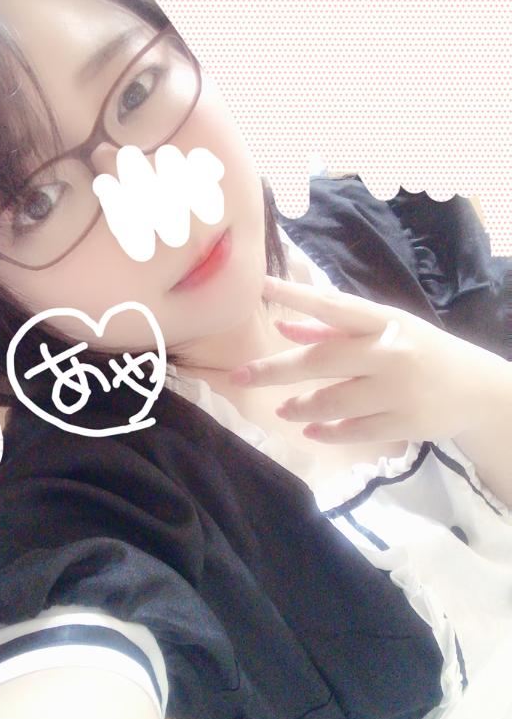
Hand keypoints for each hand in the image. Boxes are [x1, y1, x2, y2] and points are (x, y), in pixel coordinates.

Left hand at [227, 275, 505, 443]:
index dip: (296, 296)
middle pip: (322, 359)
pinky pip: (353, 431)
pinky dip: (326, 432)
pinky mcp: (405, 423)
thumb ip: (335, 328)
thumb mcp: (387, 330)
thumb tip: (283, 325)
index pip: (334, 305)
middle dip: (275, 369)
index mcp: (386, 321)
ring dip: (299, 406)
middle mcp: (391, 352)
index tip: (262, 287)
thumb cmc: (423, 351)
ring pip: (333, 401)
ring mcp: (398, 390)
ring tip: (283, 409)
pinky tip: (310, 430)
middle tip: (239, 376)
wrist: (478, 389)